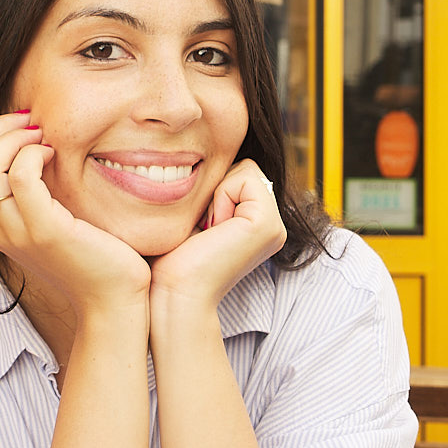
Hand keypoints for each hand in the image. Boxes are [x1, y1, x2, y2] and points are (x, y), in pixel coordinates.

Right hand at [0, 112, 150, 314]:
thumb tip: (32, 140)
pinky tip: (56, 154)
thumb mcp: (51, 218)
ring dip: (15, 138)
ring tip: (44, 138)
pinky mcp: (44, 230)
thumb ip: (33, 190)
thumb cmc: (90, 254)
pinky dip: (35, 153)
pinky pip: (21, 176)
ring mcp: (15, 232)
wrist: (111, 299)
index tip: (23, 128)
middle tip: (33, 125)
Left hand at [148, 159, 286, 309]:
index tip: (200, 226)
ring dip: (216, 194)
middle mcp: (273, 225)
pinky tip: (213, 229)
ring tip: (207, 230)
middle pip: (244, 166)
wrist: (173, 293)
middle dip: (215, 189)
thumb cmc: (171, 259)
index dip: (212, 188)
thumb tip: (202, 154)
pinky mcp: (268, 224)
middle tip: (203, 228)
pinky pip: (244, 177)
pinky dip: (221, 197)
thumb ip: (211, 191)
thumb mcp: (195, 216)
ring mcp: (275, 226)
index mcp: (257, 223)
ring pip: (245, 168)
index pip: (239, 171)